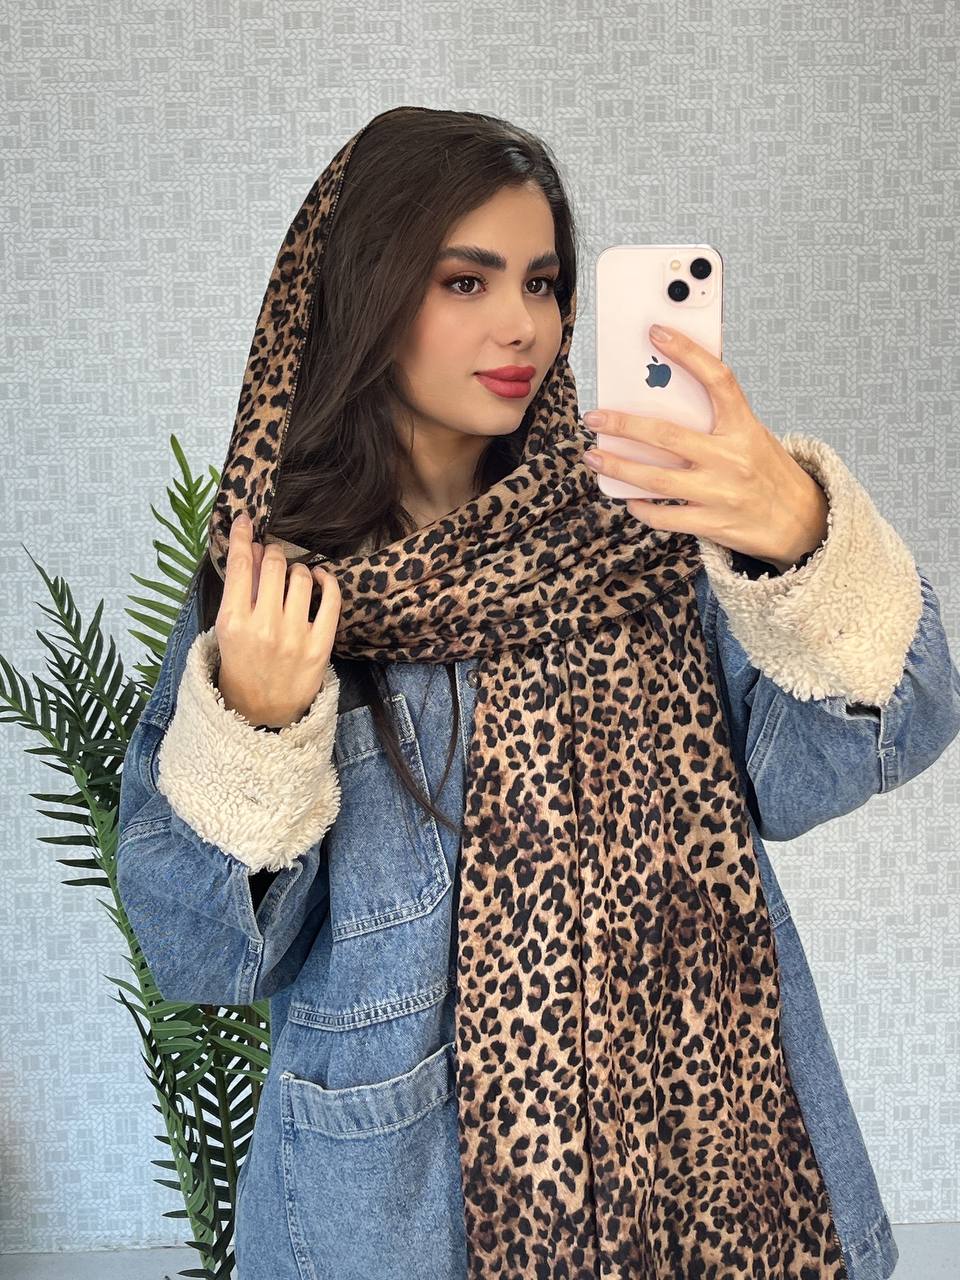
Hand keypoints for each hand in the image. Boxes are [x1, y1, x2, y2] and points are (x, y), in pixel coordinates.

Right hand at [215, 514, 340, 729]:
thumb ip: (240, 589)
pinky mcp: (320, 646)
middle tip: (271, 557)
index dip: (241, 537)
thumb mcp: (228, 628)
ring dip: (297, 568)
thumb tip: (252, 548)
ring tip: (292, 577)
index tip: (245, 521)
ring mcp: (293, 636)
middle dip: (272, 553)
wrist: (261, 712)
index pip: (238, 566)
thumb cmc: (241, 665)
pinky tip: (320, 578)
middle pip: (273, 565)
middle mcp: (263, 626)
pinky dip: (327, 581)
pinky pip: (330, 599)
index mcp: (233, 621)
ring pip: (301, 577)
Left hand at [581, 324, 829, 572]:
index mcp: (745, 428)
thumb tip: (664, 399)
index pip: (718, 380)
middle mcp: (733, 459)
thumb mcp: (752, 437)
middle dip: (623, 424)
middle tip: (594, 416)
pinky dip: (641, 507)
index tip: (657, 333)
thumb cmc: (767, 472)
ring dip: (618, 466)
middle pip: (666, 435)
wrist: (804, 524)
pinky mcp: (714, 525)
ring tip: (594, 456)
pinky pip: (665, 516)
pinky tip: (627, 498)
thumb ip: (716, 422)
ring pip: (655, 479)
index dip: (689, 352)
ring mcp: (722, 494)